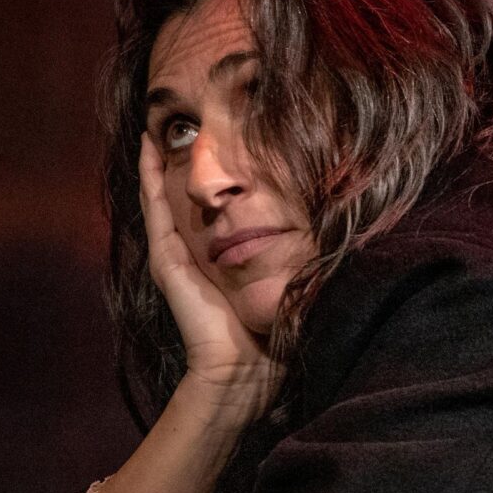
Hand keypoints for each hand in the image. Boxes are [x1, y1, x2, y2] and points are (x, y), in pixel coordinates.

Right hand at [139, 135, 278, 401]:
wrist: (244, 371)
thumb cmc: (274, 335)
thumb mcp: (290, 284)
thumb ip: (303, 260)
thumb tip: (344, 230)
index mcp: (222, 257)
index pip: (214, 207)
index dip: (214, 176)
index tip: (222, 139)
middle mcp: (194, 251)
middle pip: (181, 195)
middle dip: (180, 160)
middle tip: (178, 122)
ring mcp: (176, 253)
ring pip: (161, 195)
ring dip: (158, 160)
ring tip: (154, 125)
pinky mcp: (168, 259)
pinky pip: (154, 208)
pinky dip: (150, 176)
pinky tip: (148, 147)